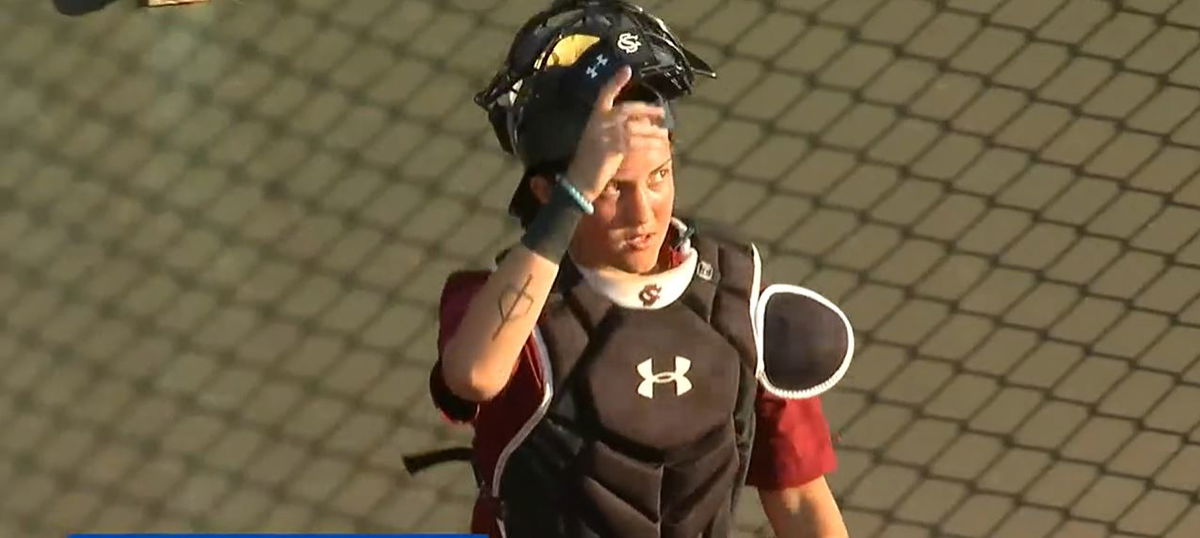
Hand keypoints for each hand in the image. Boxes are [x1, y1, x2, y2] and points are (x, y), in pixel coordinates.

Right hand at [565, 65, 670, 199]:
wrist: (579, 181)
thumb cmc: (589, 164)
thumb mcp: (597, 142)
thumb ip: (612, 132)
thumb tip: (635, 127)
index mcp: (594, 118)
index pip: (604, 94)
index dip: (615, 81)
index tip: (626, 69)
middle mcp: (599, 123)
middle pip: (627, 110)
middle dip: (646, 109)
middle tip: (661, 111)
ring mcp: (604, 135)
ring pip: (635, 128)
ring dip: (652, 132)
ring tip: (664, 135)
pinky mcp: (611, 148)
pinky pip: (635, 144)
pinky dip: (648, 146)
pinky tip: (658, 149)